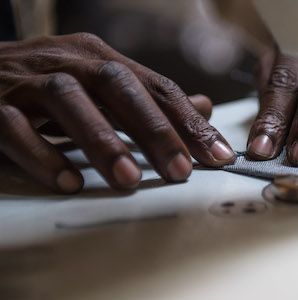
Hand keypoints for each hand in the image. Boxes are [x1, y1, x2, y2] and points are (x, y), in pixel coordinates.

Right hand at [0, 33, 235, 193]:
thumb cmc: (47, 86)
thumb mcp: (102, 88)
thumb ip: (149, 100)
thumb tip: (203, 108)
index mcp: (101, 59)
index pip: (157, 87)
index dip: (190, 122)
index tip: (218, 156)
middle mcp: (69, 62)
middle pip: (120, 87)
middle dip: (154, 130)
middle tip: (180, 171)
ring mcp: (28, 81)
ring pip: (69, 102)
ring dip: (102, 141)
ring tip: (129, 181)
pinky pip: (16, 129)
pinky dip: (44, 156)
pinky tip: (69, 183)